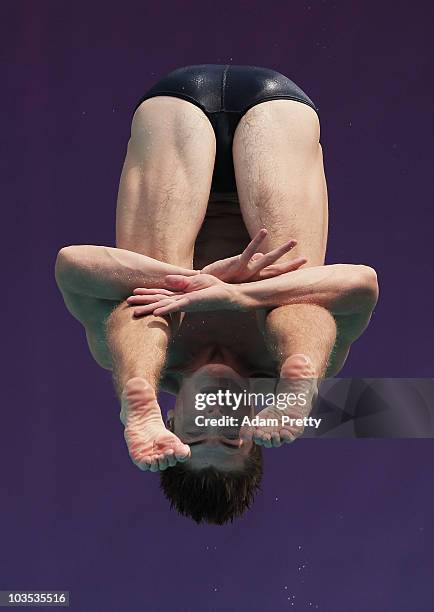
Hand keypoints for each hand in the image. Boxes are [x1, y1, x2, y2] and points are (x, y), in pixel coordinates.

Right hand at [127, 274, 242, 316]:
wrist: (229, 295)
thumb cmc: (214, 289)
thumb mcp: (196, 281)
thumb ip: (181, 281)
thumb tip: (166, 279)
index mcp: (181, 295)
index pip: (160, 294)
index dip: (147, 293)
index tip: (133, 293)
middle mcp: (180, 301)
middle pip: (158, 301)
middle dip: (143, 302)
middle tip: (127, 303)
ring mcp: (185, 303)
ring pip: (163, 305)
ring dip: (149, 308)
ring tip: (135, 311)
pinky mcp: (191, 303)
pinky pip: (176, 306)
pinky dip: (165, 309)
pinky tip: (155, 313)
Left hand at [200, 228, 306, 281]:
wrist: (203, 283)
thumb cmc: (221, 277)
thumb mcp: (239, 270)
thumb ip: (251, 263)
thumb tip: (262, 255)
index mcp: (255, 280)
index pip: (275, 274)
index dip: (289, 270)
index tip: (303, 265)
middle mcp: (253, 278)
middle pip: (276, 271)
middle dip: (292, 265)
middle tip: (307, 259)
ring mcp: (247, 272)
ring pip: (268, 260)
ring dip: (281, 251)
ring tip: (294, 241)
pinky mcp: (237, 264)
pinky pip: (249, 251)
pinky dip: (257, 241)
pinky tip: (264, 231)